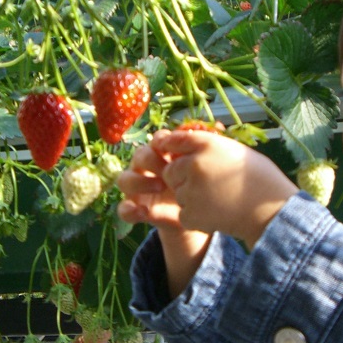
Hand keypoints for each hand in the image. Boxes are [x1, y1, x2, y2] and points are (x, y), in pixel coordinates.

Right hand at [117, 136, 210, 297]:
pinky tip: (145, 213)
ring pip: (124, 179)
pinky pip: (122, 208)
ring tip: (159, 187)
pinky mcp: (133, 207)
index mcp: (163, 153)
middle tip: (168, 169)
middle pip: (139, 155)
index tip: (175, 147)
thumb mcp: (201, 171)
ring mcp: (137, 188)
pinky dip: (130, 210)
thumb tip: (219, 125)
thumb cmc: (198, 187)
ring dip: (139, 182)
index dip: (162, 140)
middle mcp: (146, 167)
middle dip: (151, 159)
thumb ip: (203, 151)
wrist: (195, 217)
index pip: (157, 140)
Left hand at [150, 129, 297, 246]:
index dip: (171, 145)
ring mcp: (191, 191)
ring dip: (191, 198)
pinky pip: (183, 214)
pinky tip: (217, 214)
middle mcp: (195, 164)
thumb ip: (208, 147)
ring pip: (178, 194)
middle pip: (170, 171)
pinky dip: (195, 217)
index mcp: (208, 145)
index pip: (177, 139)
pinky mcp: (190, 214)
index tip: (168, 149)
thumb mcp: (236, 151)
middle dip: (181, 178)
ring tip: (219, 200)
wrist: (271, 211)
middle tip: (207, 185)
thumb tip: (183, 147)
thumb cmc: (260, 179)